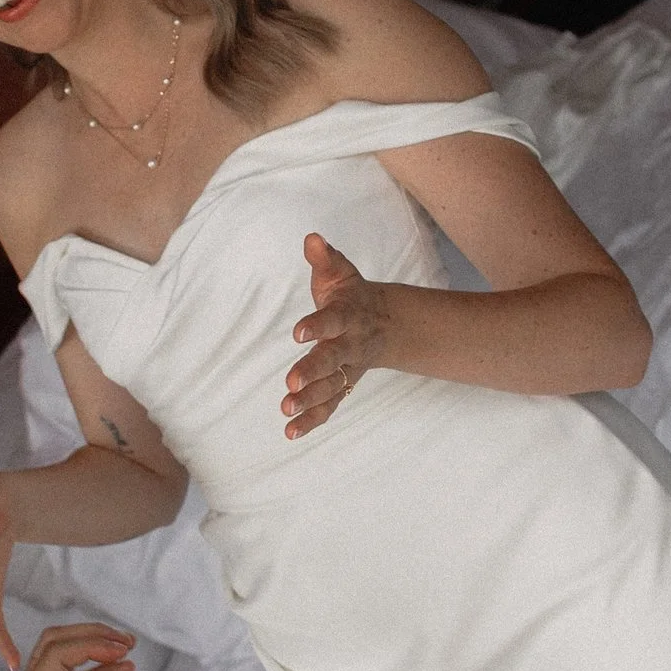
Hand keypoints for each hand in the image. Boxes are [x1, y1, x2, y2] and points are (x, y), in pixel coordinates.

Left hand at [284, 233, 391, 438]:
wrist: (385, 324)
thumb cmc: (351, 295)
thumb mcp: (340, 273)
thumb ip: (324, 258)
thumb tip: (311, 239)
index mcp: (347, 316)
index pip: (332, 320)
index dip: (316, 326)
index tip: (298, 332)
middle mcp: (349, 345)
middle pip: (332, 360)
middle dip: (313, 371)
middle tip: (291, 382)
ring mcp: (347, 369)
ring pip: (330, 388)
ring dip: (309, 401)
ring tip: (286, 410)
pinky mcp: (341, 386)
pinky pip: (328, 406)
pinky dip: (311, 420)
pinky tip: (290, 432)